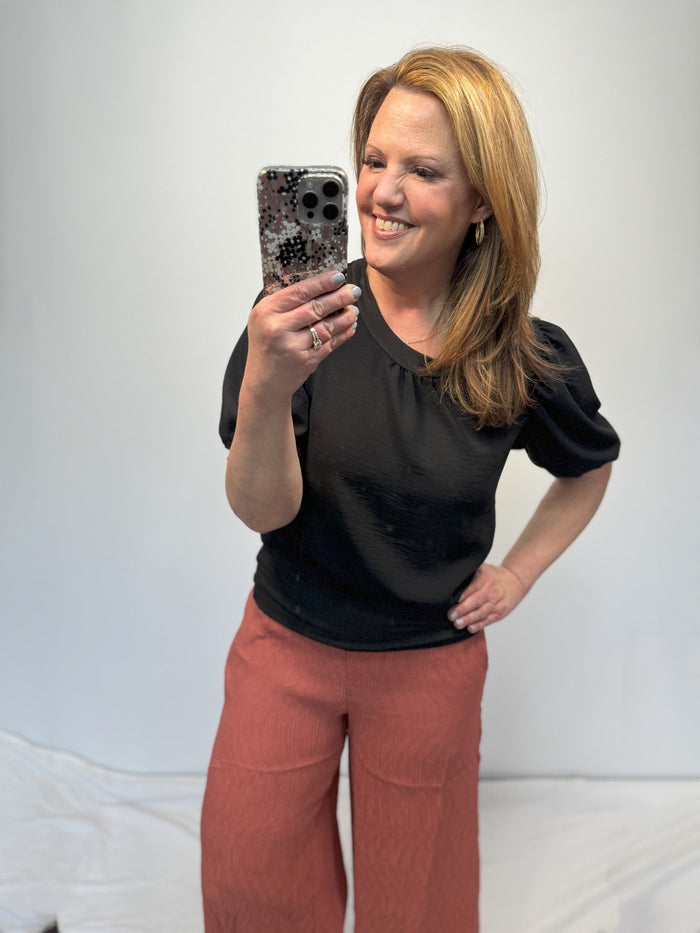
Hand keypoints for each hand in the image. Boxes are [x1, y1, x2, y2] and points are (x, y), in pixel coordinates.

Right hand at [245, 270, 359, 399]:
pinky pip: (330, 344)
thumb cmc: (266, 347)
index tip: (338, 277)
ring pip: (326, 326)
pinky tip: (350, 326)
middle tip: (354, 290)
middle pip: (316, 307)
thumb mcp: (265, 320)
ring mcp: (291, 346)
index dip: (322, 283)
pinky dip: (343, 334)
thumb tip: (319, 284)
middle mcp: (277, 328)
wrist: (264, 382)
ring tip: (354, 309)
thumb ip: (286, 304)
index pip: (299, 291)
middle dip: (339, 297)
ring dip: (345, 316)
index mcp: (265, 311)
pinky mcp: (305, 361)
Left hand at [448, 564, 527, 633]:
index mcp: (485, 578)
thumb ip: (469, 572)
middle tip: (451, 615)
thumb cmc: (493, 575)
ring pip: (482, 612)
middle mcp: (491, 591)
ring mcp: (496, 603)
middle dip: (463, 609)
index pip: (474, 585)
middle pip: (477, 600)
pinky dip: (479, 625)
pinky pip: (488, 620)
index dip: (465, 593)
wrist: (515, 582)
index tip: (456, 599)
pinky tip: (470, 628)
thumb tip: (451, 574)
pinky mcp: (499, 613)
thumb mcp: (482, 567)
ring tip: (458, 624)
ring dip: (469, 619)